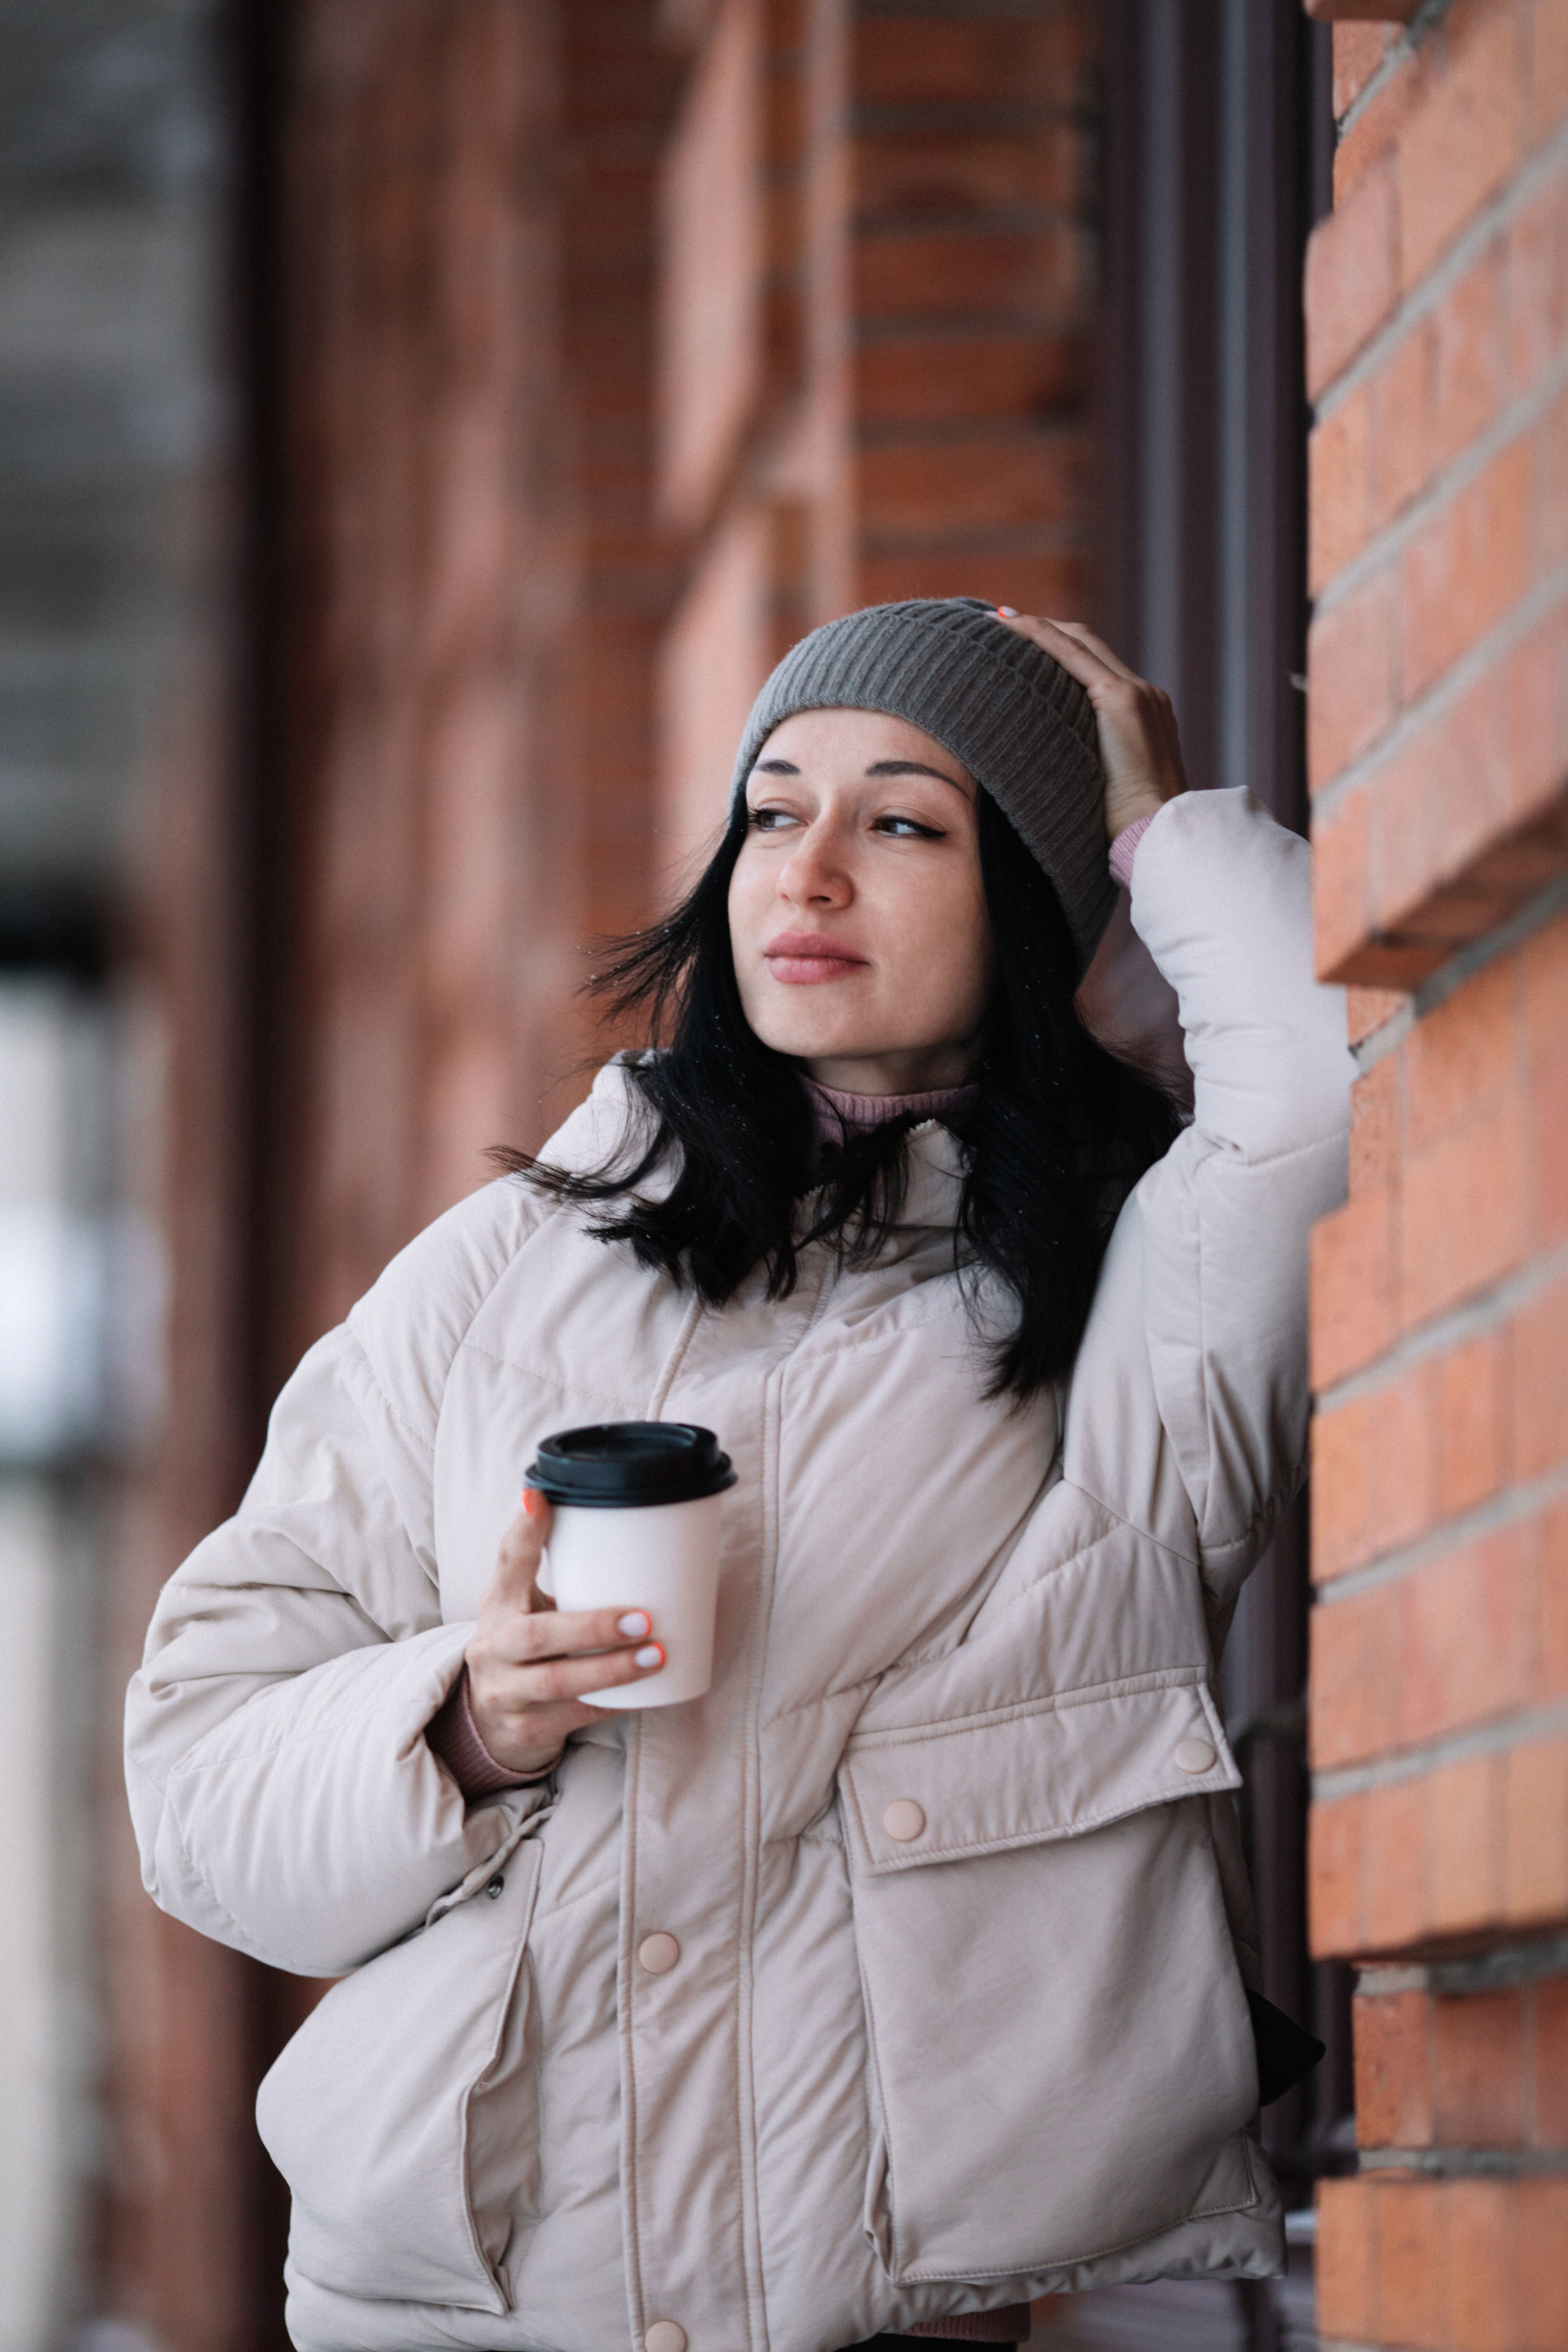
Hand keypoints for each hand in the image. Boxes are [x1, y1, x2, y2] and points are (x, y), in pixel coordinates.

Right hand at [464, 1491, 664, 1773]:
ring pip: (556, 1683)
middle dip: (592, 1627)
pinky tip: (641, 1696)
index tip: (539, 1499)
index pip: (507, 1563)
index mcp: (497, 1605)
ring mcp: (504, 1693)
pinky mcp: (524, 1730)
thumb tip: (606, 1509)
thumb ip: (551, 1565)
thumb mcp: (523, 1603)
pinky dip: (609, 1705)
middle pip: (537, 1636)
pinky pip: (572, 1717)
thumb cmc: (522, 1645)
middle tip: (643, 1618)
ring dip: (610, 1671)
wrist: (489, 1719)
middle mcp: (491, 1648)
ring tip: (654, 1657)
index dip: (523, 1532)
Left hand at [995, 612, 1186, 841]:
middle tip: (1003, 623)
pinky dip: (1040, 636)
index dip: (1059, 650)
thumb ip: (1089, 766)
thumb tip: (1052, 774)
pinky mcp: (1121, 700)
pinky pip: (1073, 655)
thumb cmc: (1128, 830)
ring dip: (1039, 628)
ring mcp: (1136, 694)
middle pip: (1089, 646)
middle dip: (1047, 631)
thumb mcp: (1107, 790)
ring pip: (1080, 643)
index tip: (1024, 644)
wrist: (1157, 834)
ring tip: (1000, 621)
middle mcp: (1145, 694)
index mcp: (1144, 714)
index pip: (1097, 668)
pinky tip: (1011, 628)